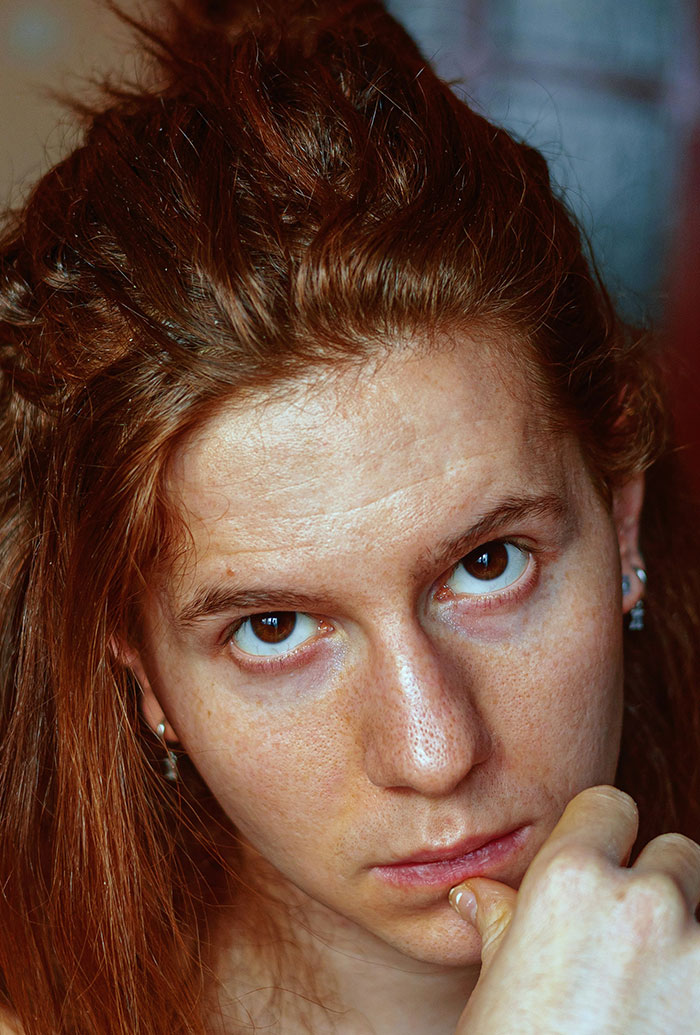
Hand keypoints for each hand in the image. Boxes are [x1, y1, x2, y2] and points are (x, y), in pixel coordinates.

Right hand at [451, 785, 699, 1033]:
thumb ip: (503, 927)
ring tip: (660, 988)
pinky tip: (676, 1014)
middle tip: (636, 946)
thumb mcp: (497, 992)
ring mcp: (699, 954)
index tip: (602, 866)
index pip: (609, 807)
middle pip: (676, 854)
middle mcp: (643, 901)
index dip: (604, 835)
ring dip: (693, 936)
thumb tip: (477, 896)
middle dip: (662, 889)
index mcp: (570, 879)